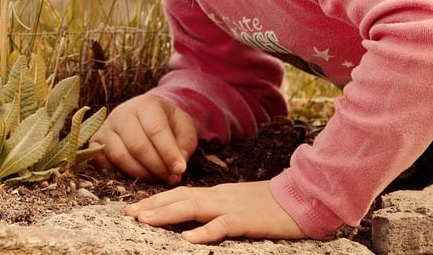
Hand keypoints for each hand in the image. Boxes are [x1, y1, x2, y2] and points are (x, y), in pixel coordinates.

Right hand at [89, 94, 197, 184]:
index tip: (180, 170)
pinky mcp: (96, 142)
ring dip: (140, 173)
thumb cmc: (167, 121)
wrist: (146, 114)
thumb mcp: (184, 125)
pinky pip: (102, 162)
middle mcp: (122, 113)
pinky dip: (117, 173)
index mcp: (145, 104)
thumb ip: (186, 142)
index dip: (168, 153)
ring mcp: (106, 128)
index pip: (156, 130)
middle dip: (156, 167)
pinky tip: (135, 176)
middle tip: (171, 178)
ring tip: (157, 178)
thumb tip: (178, 163)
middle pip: (137, 146)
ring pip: (119, 156)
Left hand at [125, 181, 305, 243]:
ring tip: (145, 220)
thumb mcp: (240, 204)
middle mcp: (220, 196)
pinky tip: (188, 239)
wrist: (303, 198)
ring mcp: (232, 207)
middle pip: (180, 197)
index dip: (157, 199)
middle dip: (153, 205)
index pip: (181, 193)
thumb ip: (219, 208)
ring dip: (167, 213)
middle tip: (129, 213)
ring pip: (194, 207)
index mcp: (218, 194)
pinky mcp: (247, 220)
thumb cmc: (273, 206)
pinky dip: (204, 232)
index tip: (135, 208)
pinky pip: (222, 225)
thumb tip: (197, 218)